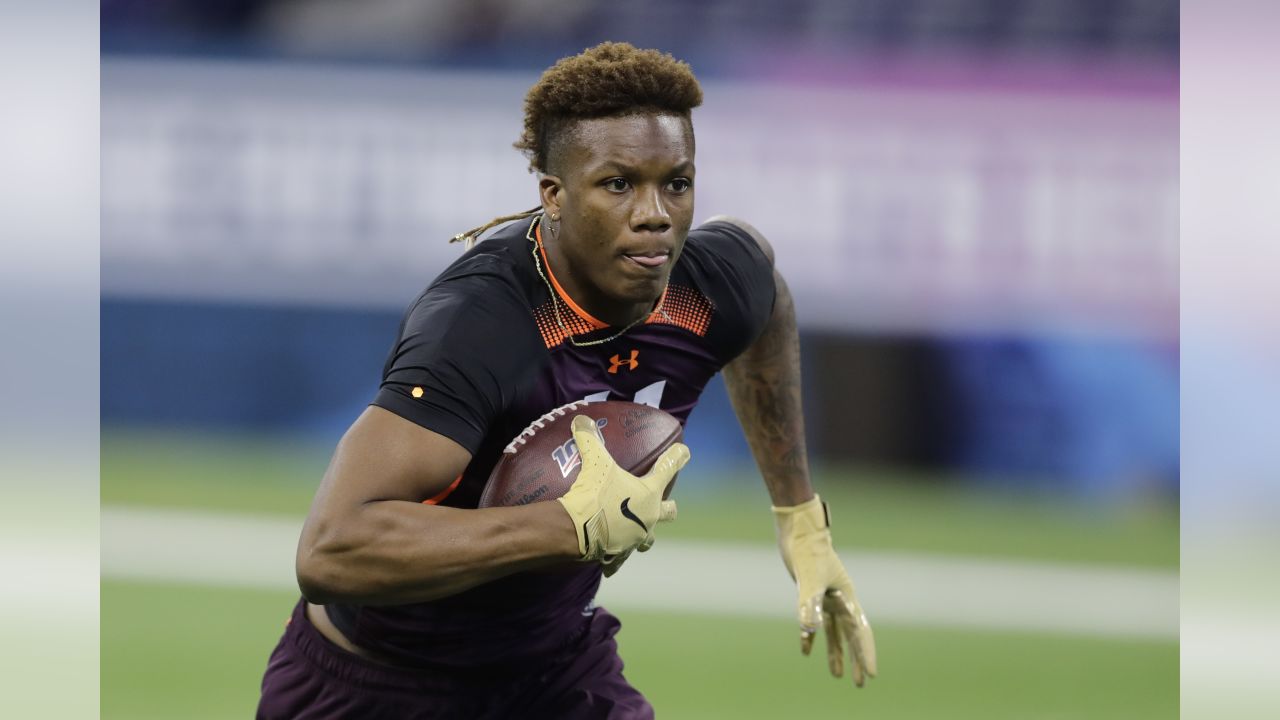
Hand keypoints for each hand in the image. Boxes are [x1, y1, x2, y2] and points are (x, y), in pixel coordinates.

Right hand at [557, 415, 686, 563]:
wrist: (577, 531)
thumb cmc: (594, 494)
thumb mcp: (594, 463)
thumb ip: (589, 439)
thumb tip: (581, 418)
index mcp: (648, 495)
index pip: (667, 470)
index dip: (677, 458)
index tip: (686, 451)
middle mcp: (648, 519)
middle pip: (668, 512)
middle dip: (669, 508)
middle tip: (669, 504)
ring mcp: (634, 539)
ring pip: (648, 539)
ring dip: (645, 534)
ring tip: (639, 531)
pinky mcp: (617, 554)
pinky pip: (619, 558)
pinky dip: (615, 556)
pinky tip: (609, 560)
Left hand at [773, 495, 877, 686]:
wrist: (799, 531)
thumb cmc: (807, 551)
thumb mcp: (808, 579)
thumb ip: (809, 605)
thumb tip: (810, 631)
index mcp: (847, 598)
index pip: (860, 633)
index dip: (865, 654)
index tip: (871, 675)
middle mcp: (841, 600)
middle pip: (852, 636)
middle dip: (857, 659)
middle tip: (860, 682)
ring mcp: (828, 598)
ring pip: (835, 632)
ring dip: (836, 652)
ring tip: (837, 675)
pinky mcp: (813, 594)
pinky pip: (815, 622)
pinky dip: (811, 636)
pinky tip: (806, 651)